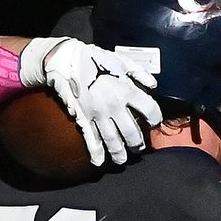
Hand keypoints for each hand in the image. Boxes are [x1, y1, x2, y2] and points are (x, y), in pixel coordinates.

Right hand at [19, 37, 162, 166]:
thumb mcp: (121, 60)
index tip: (154, 122)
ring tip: (123, 160)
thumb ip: (139, 73)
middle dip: (138, 143)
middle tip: (140, 147)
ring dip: (119, 153)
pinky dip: (95, 152)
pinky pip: (90, 138)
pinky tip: (99, 162)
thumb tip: (153, 85)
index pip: (149, 110)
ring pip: (113, 140)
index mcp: (126, 90)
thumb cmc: (95, 59)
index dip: (155, 118)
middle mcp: (114, 106)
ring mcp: (98, 115)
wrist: (65, 60)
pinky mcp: (83, 118)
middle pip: (132, 132)